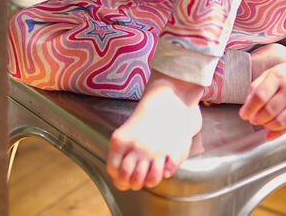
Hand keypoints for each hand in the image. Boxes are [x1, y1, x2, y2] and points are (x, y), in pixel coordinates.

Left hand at [107, 71, 202, 190]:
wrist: (168, 101)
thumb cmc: (146, 120)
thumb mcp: (126, 133)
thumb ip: (121, 155)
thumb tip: (120, 181)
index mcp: (121, 141)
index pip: (114, 170)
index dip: (119, 179)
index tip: (124, 178)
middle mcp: (137, 147)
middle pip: (130, 179)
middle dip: (134, 183)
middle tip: (139, 178)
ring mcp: (155, 151)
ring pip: (150, 181)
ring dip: (150, 180)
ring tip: (151, 172)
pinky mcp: (172, 153)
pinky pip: (167, 173)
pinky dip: (165, 172)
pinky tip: (164, 164)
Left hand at [239, 56, 285, 139]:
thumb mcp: (270, 73)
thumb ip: (256, 87)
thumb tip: (247, 105)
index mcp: (278, 77)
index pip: (260, 95)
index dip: (249, 108)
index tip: (244, 114)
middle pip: (269, 110)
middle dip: (257, 118)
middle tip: (253, 119)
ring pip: (280, 121)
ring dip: (267, 126)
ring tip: (262, 123)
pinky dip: (278, 133)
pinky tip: (270, 134)